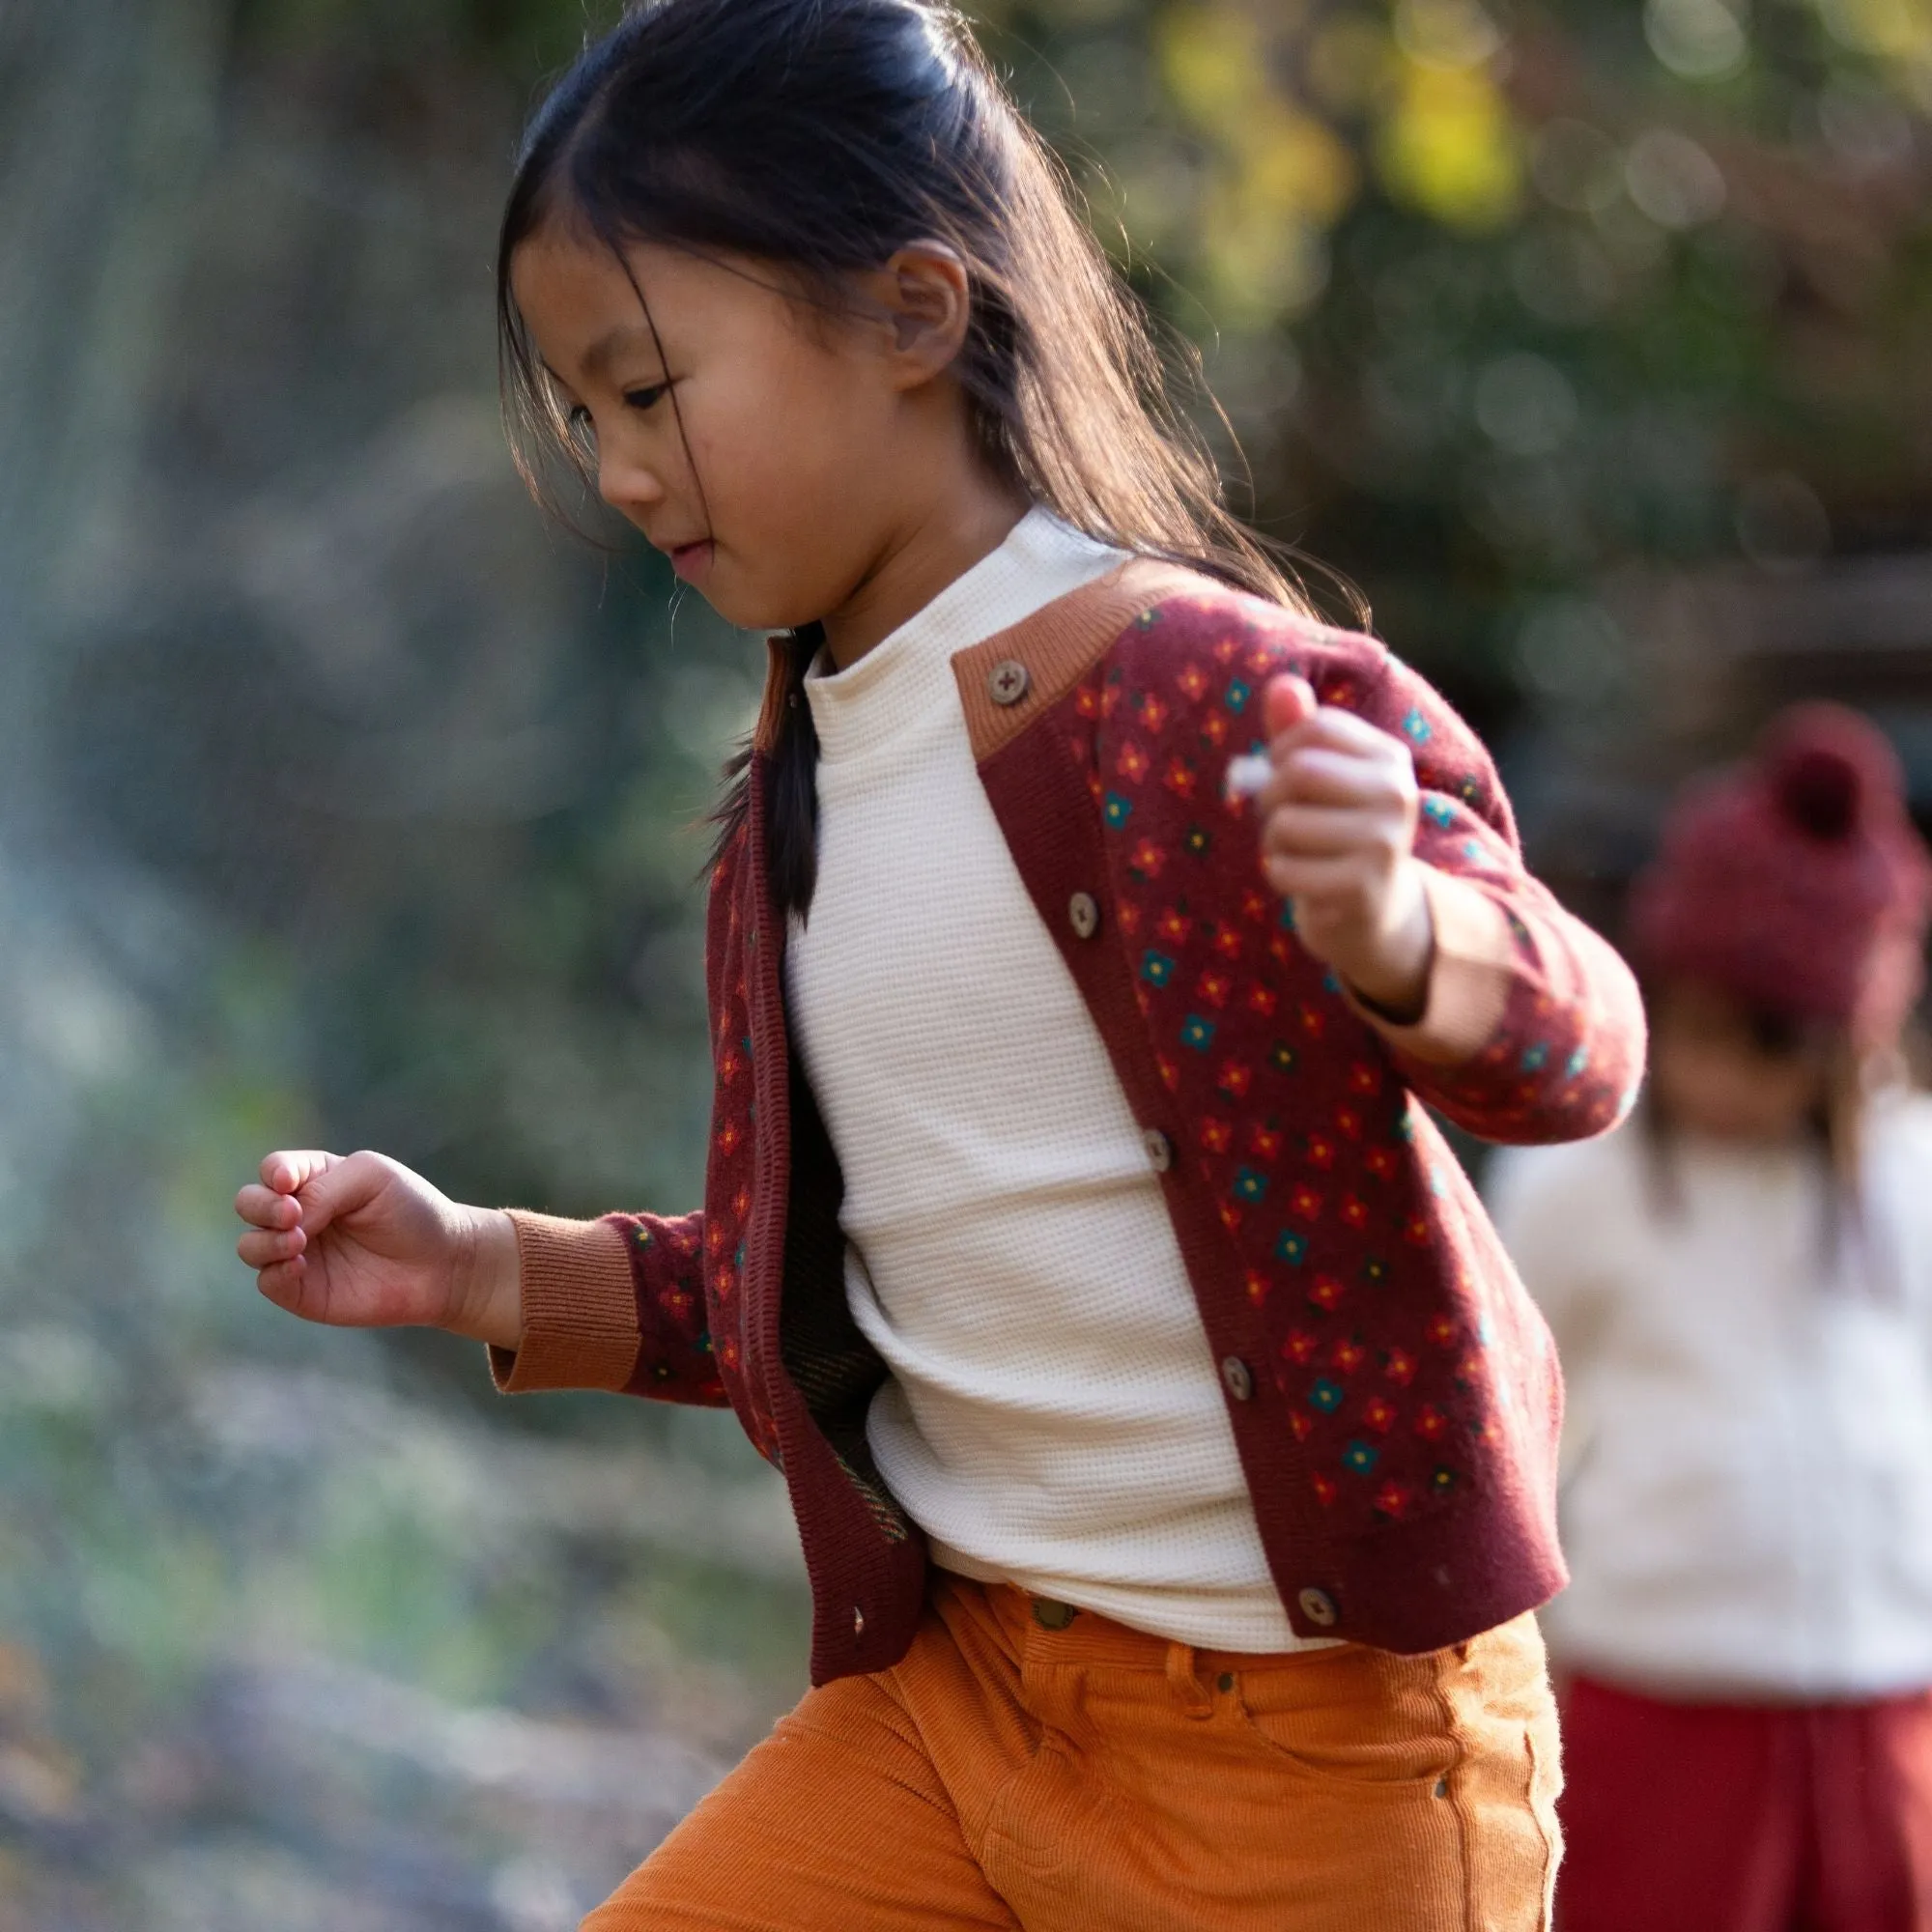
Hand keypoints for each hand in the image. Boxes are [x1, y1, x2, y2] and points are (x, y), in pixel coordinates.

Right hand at [234, 1150, 521, 1349]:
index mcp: (316, 1179)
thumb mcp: (370, 1178)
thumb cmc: (412, 1211)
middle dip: (260, 1206)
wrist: (442, 1264)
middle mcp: (300, 1215)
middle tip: (293, 1213)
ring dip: (265, 1240)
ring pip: (250, 1245)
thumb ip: (322, 1188)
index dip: (274, 1173)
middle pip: (249, 1204)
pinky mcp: (303, 1290)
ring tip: (299, 1241)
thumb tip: (287, 1218)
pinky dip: (275, 1272)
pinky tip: (301, 1264)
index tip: (290, 1182)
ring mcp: (299, 1253)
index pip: (273, 1170)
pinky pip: (267, 1282)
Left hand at [1253, 675, 1433, 1018]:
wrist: (1373, 911)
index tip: (1286, 776)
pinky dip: (1280, 875)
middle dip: (1271, 798)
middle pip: (1297, 772)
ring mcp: (1384, 842)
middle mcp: (1397, 793)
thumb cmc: (1337, 831)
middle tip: (1283, 819)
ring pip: (1285, 824)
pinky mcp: (1362, 886)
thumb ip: (1298, 731)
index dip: (1281, 751)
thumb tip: (1281, 684)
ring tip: (1300, 852)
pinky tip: (1305, 880)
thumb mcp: (1320, 777)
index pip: (1313, 729)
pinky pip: (1285, 869)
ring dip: (1274, 842)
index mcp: (1389, 757)